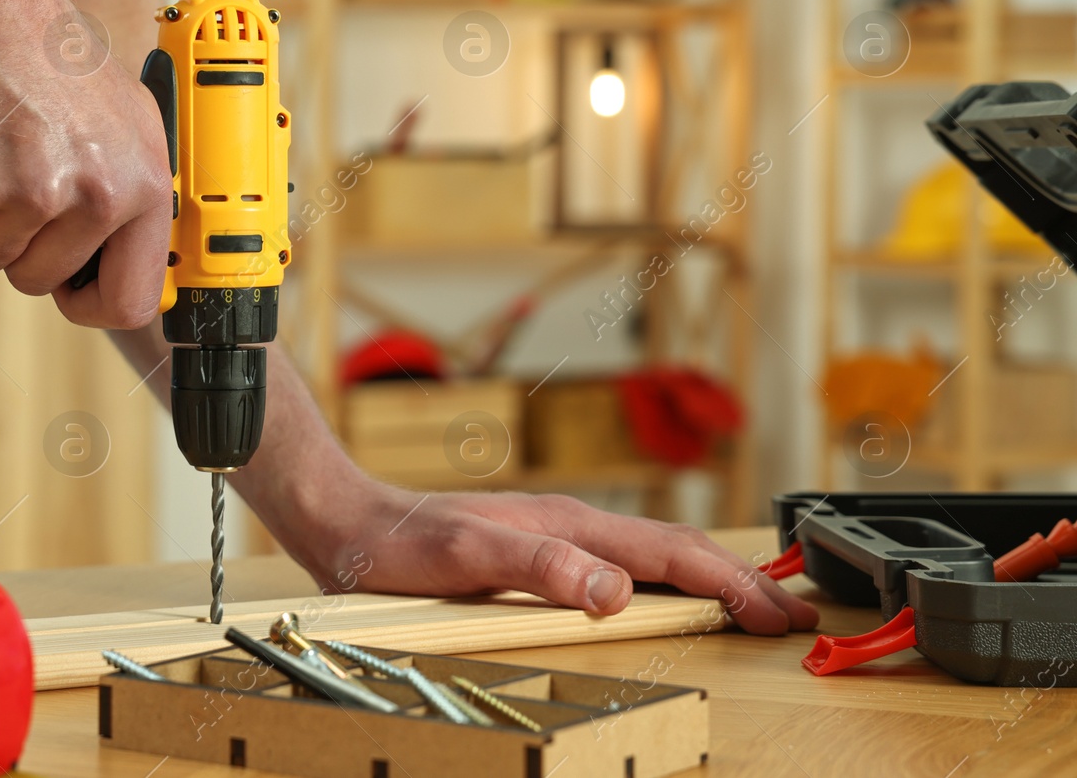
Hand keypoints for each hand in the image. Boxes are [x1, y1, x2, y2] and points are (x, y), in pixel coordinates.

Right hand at [0, 0, 172, 328]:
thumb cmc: (45, 48)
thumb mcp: (123, 120)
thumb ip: (128, 191)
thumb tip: (128, 260)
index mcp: (144, 181)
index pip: (131, 298)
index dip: (92, 303)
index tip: (71, 290)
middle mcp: (96, 193)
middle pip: (41, 279)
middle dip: (18, 242)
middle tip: (12, 176)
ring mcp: (32, 193)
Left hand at [296, 486, 819, 635]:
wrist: (348, 524)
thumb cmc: (399, 543)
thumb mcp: (466, 557)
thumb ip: (539, 566)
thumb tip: (616, 588)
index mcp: (568, 526)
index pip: (672, 555)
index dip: (732, 586)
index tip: (782, 615)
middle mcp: (570, 526)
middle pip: (675, 552)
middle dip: (740, 583)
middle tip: (794, 617)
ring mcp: (555, 537)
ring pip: (653, 558)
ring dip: (708, 581)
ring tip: (751, 606)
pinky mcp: (537, 553)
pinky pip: (622, 567)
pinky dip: (664, 584)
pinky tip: (664, 600)